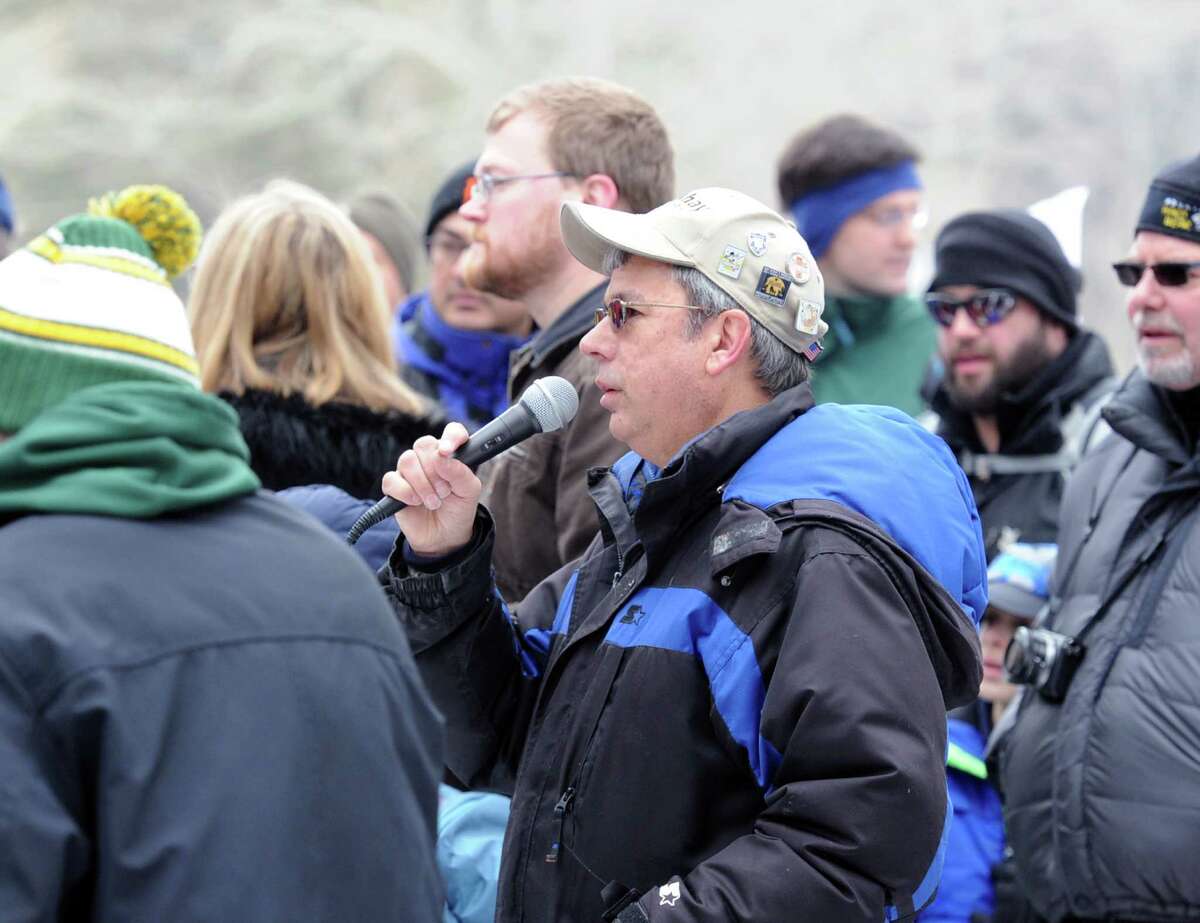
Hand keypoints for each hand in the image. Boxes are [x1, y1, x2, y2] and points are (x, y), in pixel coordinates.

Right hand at [381, 422, 481, 556]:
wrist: (444, 538)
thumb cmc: (458, 510)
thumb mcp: (469, 493)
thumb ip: (461, 472)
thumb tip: (443, 456)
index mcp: (450, 455)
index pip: (452, 432)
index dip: (451, 437)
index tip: (448, 451)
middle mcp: (428, 458)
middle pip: (423, 444)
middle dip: (435, 471)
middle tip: (445, 491)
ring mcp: (409, 471)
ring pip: (407, 460)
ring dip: (422, 484)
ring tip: (433, 502)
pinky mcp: (394, 486)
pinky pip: (391, 480)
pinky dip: (405, 492)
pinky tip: (416, 502)